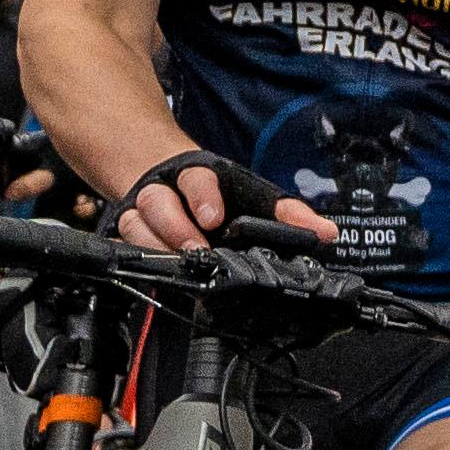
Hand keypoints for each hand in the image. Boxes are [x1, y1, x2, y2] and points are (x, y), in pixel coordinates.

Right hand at [116, 144, 300, 254]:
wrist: (169, 180)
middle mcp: (166, 191)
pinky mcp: (129, 233)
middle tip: (197, 251)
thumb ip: (290, 216)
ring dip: (155, 245)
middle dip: (176, 229)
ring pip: (135, 223)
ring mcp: (142, 212)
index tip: (214, 218)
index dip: (203, 197)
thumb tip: (326, 233)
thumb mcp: (258, 200)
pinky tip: (153, 270)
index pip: (197, 179)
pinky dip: (136, 256)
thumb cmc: (221, 195)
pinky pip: (123, 244)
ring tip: (179, 265)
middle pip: (157, 202)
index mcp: (200, 178)